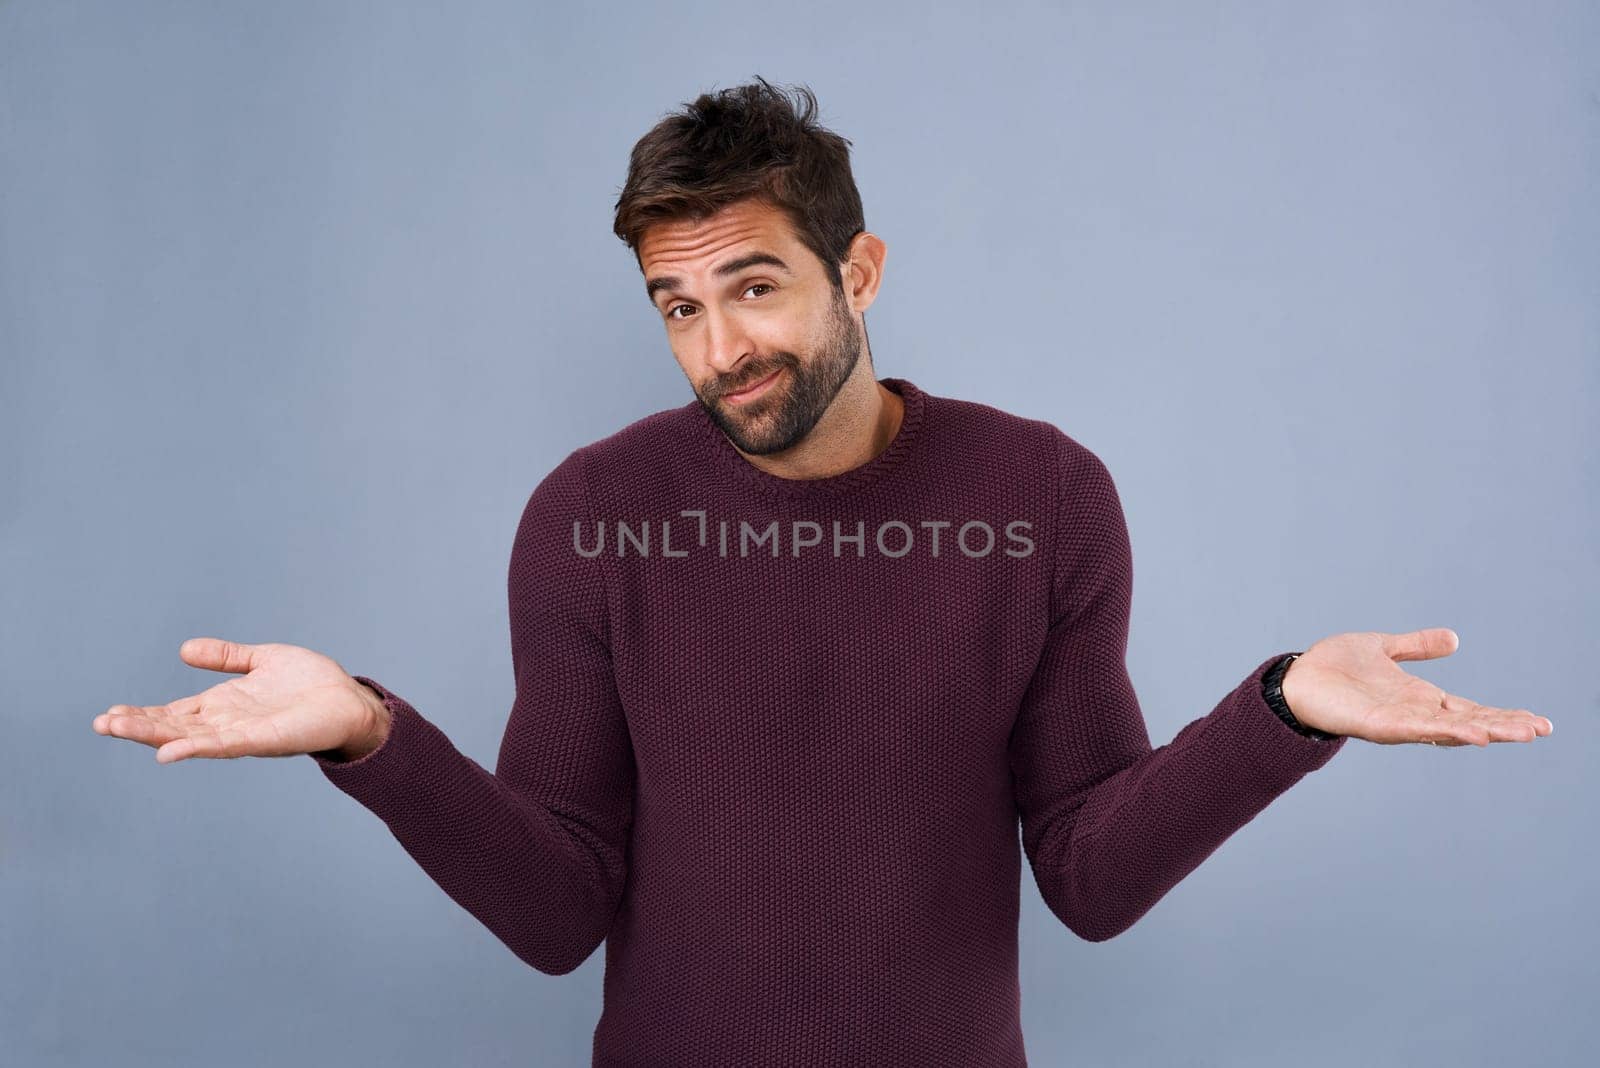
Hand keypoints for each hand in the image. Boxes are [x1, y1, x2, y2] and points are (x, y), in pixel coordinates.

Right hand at [92, 638, 386, 763]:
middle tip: (100, 724)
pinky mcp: (262, 739)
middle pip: (173, 726)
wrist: (350, 700)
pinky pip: (223, 744)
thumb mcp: (261, 659)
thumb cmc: (312, 683)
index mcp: (224, 704)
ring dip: (153, 735)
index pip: (174, 712)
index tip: (109, 714)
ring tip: (117, 729)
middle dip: (137, 726)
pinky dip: (195, 748)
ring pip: (189, 737)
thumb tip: (184, 649)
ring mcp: (242, 733)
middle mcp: (227, 722)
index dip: (143, 714)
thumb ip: (225, 656)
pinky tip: (168, 751)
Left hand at [1280, 628, 1551, 746]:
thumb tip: (1454, 638)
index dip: (1502, 715)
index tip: (1537, 721)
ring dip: (1483, 731)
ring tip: (1518, 733)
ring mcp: (1396, 721)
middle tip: (1541, 729)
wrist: (1293, 679)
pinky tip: (1468, 733)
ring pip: (1448, 729)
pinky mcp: (1374, 724)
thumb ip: (1416, 646)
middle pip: (1468, 721)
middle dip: (1504, 726)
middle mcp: (1413, 713)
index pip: (1470, 708)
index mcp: (1418, 697)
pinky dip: (1441, 731)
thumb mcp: (1383, 648)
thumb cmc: (1333, 666)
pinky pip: (1414, 729)